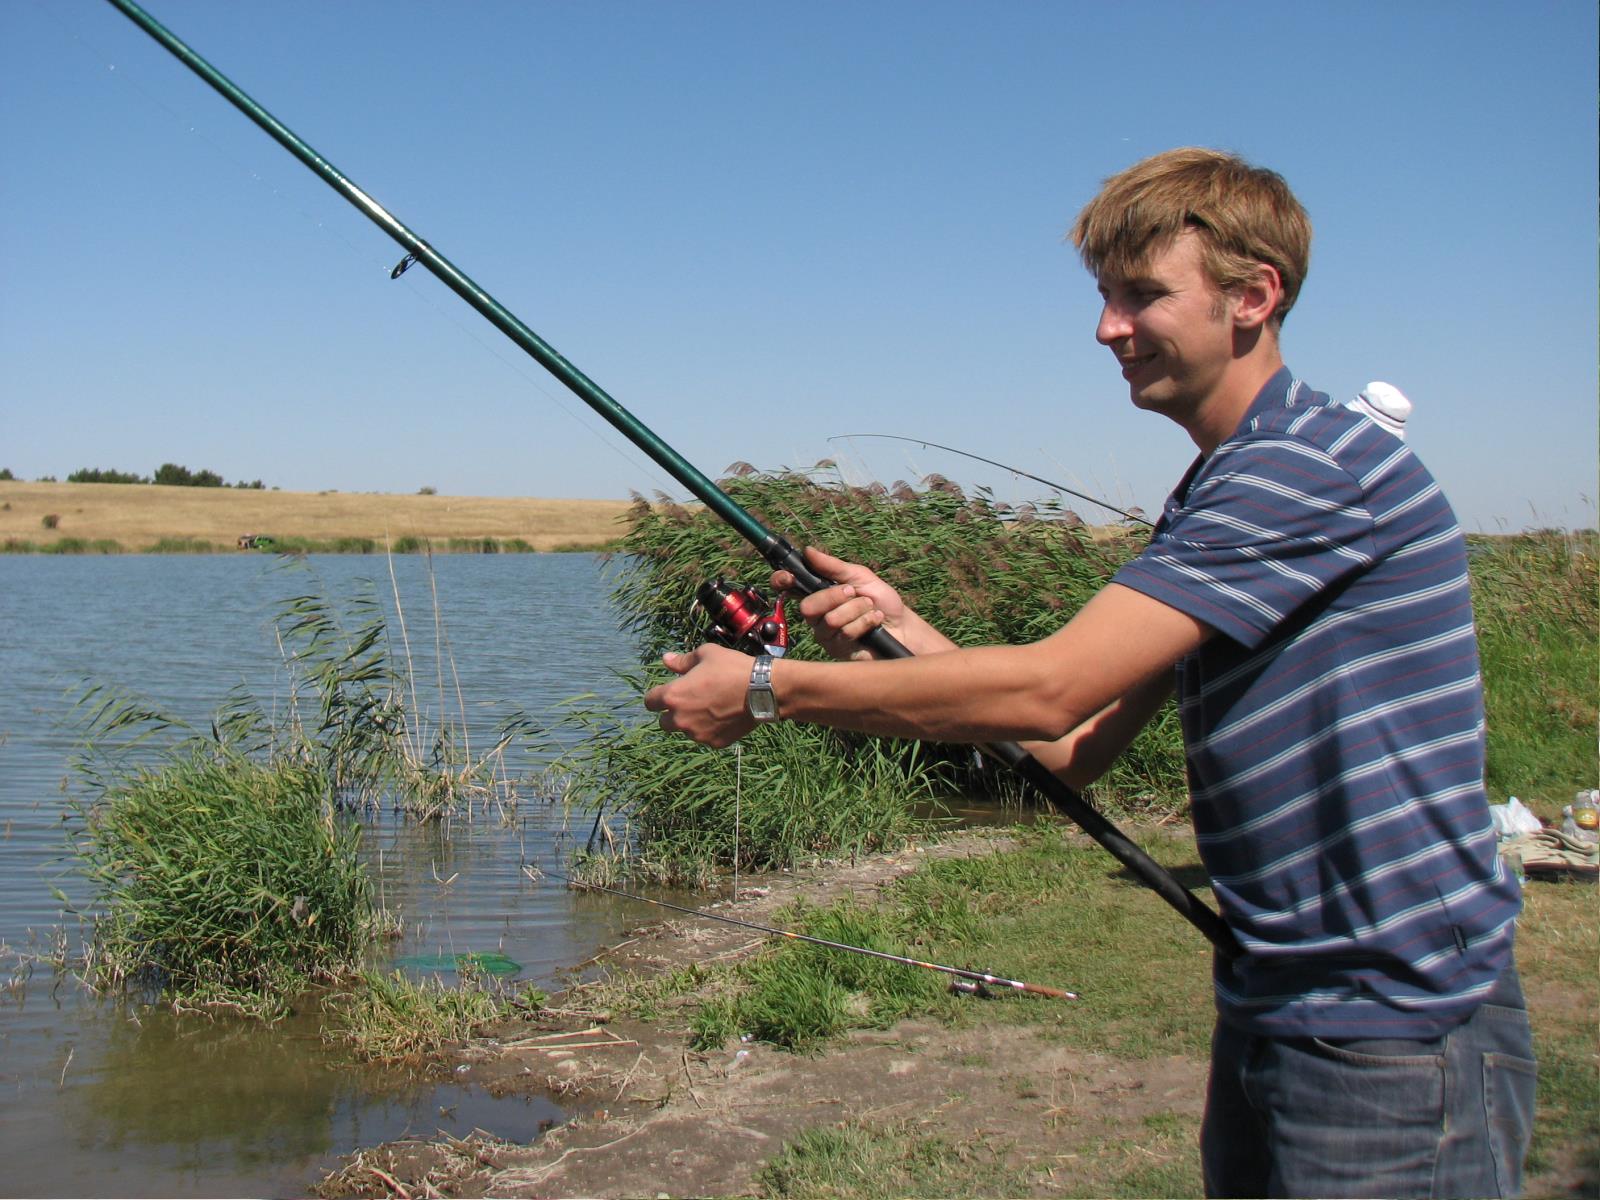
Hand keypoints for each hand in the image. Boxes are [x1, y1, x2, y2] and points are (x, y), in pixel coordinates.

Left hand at [642, 643, 757, 747]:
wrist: (763, 690)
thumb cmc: (732, 668)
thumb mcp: (706, 655)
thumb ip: (681, 661)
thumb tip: (665, 659)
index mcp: (674, 696)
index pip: (650, 702)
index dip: (657, 696)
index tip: (668, 692)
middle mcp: (680, 719)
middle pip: (664, 723)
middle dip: (672, 713)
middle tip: (690, 702)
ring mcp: (697, 734)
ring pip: (686, 731)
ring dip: (692, 722)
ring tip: (711, 708)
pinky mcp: (714, 743)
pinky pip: (705, 737)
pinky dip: (710, 729)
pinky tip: (723, 717)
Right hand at [771, 546, 908, 660]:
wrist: (904, 628)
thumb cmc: (882, 602)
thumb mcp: (861, 577)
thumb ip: (834, 567)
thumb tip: (808, 551)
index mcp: (819, 593)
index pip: (789, 588)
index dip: (782, 581)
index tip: (788, 577)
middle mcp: (817, 615)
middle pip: (807, 607)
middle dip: (833, 597)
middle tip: (852, 592)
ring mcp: (826, 635)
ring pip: (830, 620)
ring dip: (856, 610)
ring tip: (871, 608)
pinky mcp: (838, 651)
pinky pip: (844, 633)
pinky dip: (864, 622)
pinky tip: (873, 622)